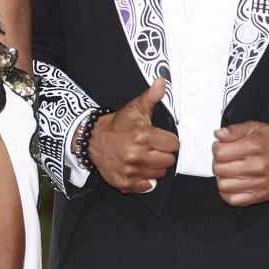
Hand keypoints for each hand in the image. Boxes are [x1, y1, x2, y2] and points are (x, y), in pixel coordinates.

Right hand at [85, 76, 178, 193]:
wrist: (93, 139)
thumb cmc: (117, 125)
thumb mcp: (135, 108)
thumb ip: (151, 96)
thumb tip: (161, 81)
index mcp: (143, 136)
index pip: (174, 144)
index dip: (168, 140)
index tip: (159, 137)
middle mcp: (137, 154)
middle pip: (169, 161)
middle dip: (162, 153)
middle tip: (150, 147)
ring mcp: (130, 171)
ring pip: (160, 174)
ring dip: (154, 166)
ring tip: (143, 156)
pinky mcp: (125, 183)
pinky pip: (147, 186)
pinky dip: (144, 179)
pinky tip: (136, 167)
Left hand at [212, 122, 268, 206]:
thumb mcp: (255, 127)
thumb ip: (234, 130)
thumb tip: (218, 135)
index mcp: (254, 147)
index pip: (221, 153)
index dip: (216, 148)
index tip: (221, 146)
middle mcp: (257, 166)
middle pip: (220, 169)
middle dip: (217, 162)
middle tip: (224, 158)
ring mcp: (259, 183)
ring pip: (224, 186)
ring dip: (221, 177)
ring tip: (228, 170)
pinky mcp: (261, 196)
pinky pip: (234, 200)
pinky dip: (227, 192)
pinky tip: (231, 183)